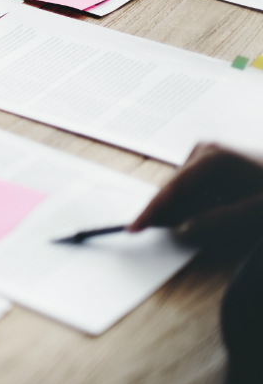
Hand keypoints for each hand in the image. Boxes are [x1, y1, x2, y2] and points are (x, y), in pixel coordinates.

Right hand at [129, 143, 262, 248]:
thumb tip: (183, 228)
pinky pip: (192, 189)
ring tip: (226, 217)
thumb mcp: (257, 210)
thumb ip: (220, 220)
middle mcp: (203, 151)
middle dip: (175, 214)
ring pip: (182, 192)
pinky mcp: (209, 162)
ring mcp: (205, 154)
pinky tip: (220, 209)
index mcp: (213, 158)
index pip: (172, 188)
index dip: (152, 210)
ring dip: (191, 211)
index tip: (133, 228)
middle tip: (188, 232)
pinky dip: (198, 205)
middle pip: (174, 190)